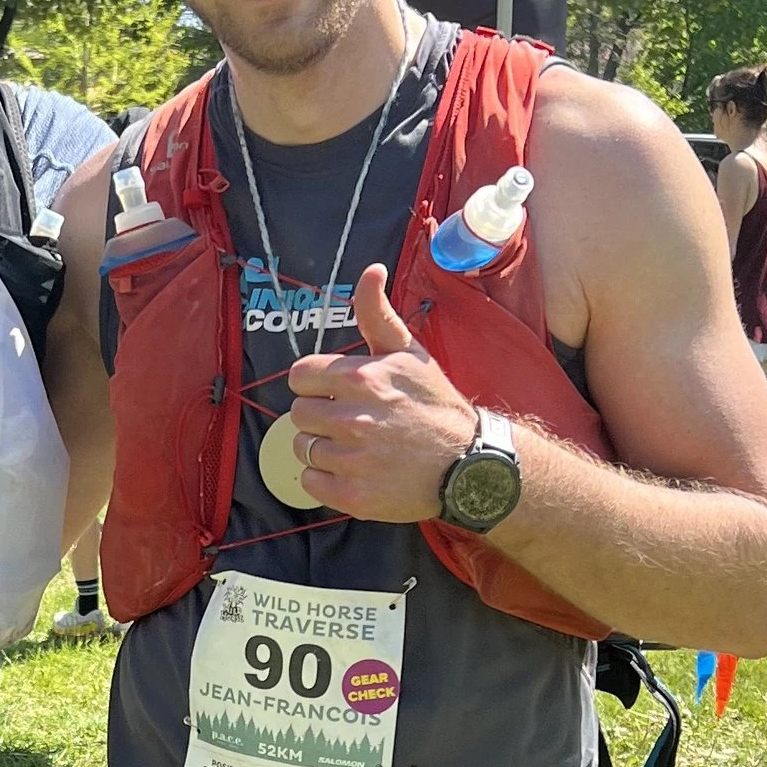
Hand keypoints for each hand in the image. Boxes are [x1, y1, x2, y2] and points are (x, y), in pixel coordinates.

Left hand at [282, 265, 479, 523]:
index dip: (315, 384)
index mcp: (362, 378)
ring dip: (322, 447)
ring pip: (302, 448)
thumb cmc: (435, 404)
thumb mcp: (409, 353)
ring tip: (355, 447)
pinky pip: (310, 482)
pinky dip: (325, 479)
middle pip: (298, 413)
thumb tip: (371, 269)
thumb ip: (378, 313)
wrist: (468, 465)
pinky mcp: (353, 496)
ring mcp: (353, 460)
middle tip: (349, 421)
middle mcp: (354, 418)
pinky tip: (354, 471)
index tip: (336, 392)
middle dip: (318, 415)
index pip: (299, 377)